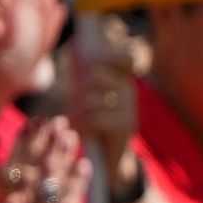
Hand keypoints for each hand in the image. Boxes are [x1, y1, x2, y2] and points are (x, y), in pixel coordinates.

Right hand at [0, 116, 85, 202]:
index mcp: (5, 195)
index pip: (16, 158)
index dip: (26, 138)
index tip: (35, 120)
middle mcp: (27, 199)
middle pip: (40, 161)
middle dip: (49, 139)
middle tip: (59, 120)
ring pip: (58, 174)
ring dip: (65, 153)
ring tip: (72, 135)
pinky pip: (73, 195)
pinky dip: (80, 180)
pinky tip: (85, 165)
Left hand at [70, 21, 147, 165]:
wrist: (109, 158)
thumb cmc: (92, 121)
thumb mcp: (87, 94)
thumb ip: (85, 72)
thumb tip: (78, 44)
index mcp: (121, 77)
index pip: (125, 56)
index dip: (109, 55)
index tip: (90, 65)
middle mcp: (129, 89)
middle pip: (94, 75)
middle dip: (77, 92)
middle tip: (72, 105)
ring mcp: (130, 107)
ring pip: (92, 99)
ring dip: (76, 112)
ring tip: (74, 121)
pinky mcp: (126, 126)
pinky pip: (96, 119)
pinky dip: (82, 126)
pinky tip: (81, 131)